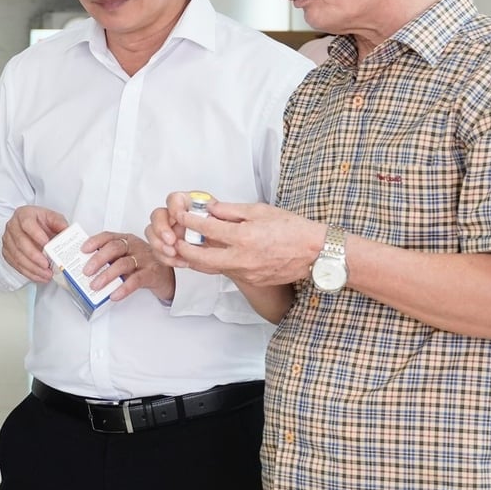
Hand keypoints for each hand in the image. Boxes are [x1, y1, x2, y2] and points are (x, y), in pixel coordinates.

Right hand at [1, 205, 66, 282]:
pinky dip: (29, 273)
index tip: (46, 244)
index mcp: (23, 214)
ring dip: (32, 268)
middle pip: (20, 242)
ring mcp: (8, 240)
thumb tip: (66, 230)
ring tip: (46, 274)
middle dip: (34, 256)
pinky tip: (39, 277)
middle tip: (46, 265)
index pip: (26, 223)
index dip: (36, 234)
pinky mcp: (7, 252)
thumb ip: (59, 223)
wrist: (30, 226)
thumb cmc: (41, 222)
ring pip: (17, 256)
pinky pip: (16, 265)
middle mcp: (12, 226)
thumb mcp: (52, 217)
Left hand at [82, 231, 175, 301]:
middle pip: (114, 248)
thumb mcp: (126, 257)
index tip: (83, 250)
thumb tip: (87, 269)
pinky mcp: (152, 273)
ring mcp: (145, 259)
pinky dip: (123, 288)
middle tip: (86, 272)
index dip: (94, 241)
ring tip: (95, 285)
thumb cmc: (142, 266)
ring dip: (107, 275)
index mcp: (126, 240)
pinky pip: (136, 280)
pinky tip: (114, 295)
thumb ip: (110, 260)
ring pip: (123, 263)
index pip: (108, 236)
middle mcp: (135, 246)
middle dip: (98, 259)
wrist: (167, 276)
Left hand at [146, 192, 322, 286]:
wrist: (315, 253)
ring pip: (212, 268)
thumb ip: (232, 211)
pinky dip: (216, 264)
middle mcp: (242, 258)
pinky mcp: (251, 280)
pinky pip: (227, 272)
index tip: (181, 215)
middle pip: (201, 259)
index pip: (207, 229)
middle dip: (184, 249)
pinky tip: (213, 255)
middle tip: (175, 239)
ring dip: (197, 259)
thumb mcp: (260, 210)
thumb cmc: (292, 228)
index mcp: (244, 236)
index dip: (190, 221)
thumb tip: (210, 209)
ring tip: (189, 247)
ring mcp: (246, 272)